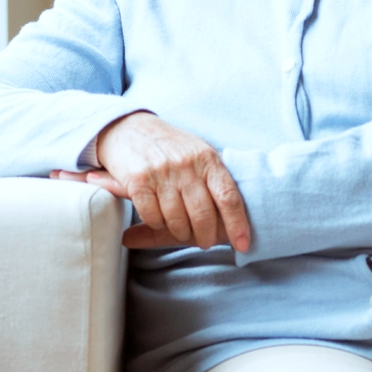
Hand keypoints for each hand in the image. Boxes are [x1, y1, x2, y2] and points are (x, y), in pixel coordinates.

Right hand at [50, 112, 250, 250]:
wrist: (128, 127)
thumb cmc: (169, 146)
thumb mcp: (197, 152)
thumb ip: (214, 175)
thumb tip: (238, 211)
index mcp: (207, 158)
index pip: (228, 196)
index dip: (237, 224)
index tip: (243, 244)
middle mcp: (186, 165)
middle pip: (203, 214)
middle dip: (206, 236)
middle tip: (206, 243)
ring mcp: (161, 173)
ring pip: (177, 220)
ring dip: (181, 233)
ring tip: (182, 232)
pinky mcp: (138, 181)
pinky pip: (152, 217)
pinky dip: (157, 224)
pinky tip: (159, 219)